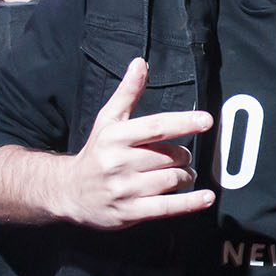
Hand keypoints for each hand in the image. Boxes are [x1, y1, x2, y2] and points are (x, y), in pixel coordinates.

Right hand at [67, 59, 215, 228]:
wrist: (68, 191)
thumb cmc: (95, 153)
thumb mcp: (107, 120)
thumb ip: (127, 93)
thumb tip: (140, 63)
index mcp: (115, 136)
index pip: (155, 127)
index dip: (183, 122)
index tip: (206, 120)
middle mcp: (118, 162)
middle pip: (168, 156)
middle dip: (184, 156)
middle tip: (183, 157)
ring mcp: (124, 189)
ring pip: (171, 180)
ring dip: (186, 176)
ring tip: (185, 174)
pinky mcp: (129, 212)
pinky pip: (167, 208)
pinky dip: (190, 203)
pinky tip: (206, 198)